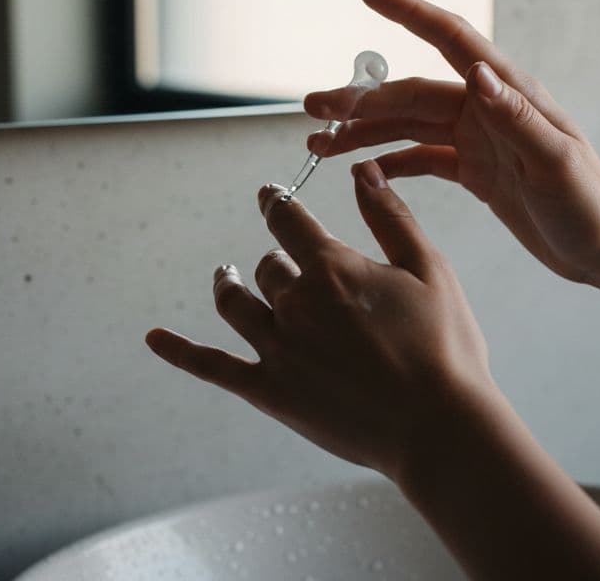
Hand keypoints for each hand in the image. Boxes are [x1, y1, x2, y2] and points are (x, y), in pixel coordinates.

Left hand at [146, 161, 501, 479]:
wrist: (439, 429)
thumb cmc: (446, 350)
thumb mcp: (429, 270)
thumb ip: (390, 217)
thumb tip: (361, 171)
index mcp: (333, 267)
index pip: (287, 219)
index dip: (276, 202)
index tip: (270, 195)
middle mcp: (296, 302)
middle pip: (267, 266)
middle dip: (276, 258)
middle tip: (286, 260)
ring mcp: (277, 348)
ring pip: (235, 303)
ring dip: (228, 284)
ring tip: (226, 276)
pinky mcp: (269, 390)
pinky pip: (211, 365)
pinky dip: (178, 351)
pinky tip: (153, 338)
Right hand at [303, 0, 599, 281]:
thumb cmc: (589, 205)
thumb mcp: (554, 162)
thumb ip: (515, 116)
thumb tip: (476, 71)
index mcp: (506, 94)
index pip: (450, 39)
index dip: (407, 11)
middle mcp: (486, 108)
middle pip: (410, 92)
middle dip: (359, 98)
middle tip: (312, 108)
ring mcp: (478, 138)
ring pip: (406, 125)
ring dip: (363, 131)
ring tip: (318, 145)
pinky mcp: (475, 170)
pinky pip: (420, 158)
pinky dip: (387, 162)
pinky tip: (360, 171)